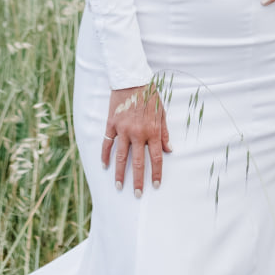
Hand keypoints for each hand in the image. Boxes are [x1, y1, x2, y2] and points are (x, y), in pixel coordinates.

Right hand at [102, 83, 170, 197]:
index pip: (156, 158)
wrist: (132, 80)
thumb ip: (164, 133)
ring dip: (120, 173)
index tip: (155, 185)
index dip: (156, 173)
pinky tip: (105, 166)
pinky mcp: (112, 124)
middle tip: (138, 195)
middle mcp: (138, 133)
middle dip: (138, 180)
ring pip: (121, 156)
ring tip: (119, 186)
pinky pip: (107, 143)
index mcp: (152, 131)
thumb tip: (169, 149)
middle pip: (138, 162)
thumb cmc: (149, 96)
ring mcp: (123, 130)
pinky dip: (105, 155)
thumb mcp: (162, 113)